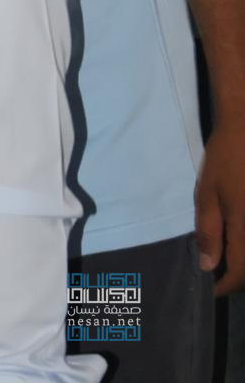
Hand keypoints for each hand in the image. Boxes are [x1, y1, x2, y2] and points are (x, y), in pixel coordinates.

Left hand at [195, 120, 244, 294]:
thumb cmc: (226, 159)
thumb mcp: (208, 193)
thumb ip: (209, 231)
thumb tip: (208, 266)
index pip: (240, 274)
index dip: (225, 286)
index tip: (211, 288)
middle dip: (238, 276)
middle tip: (219, 272)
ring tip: (228, 255)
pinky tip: (239, 237)